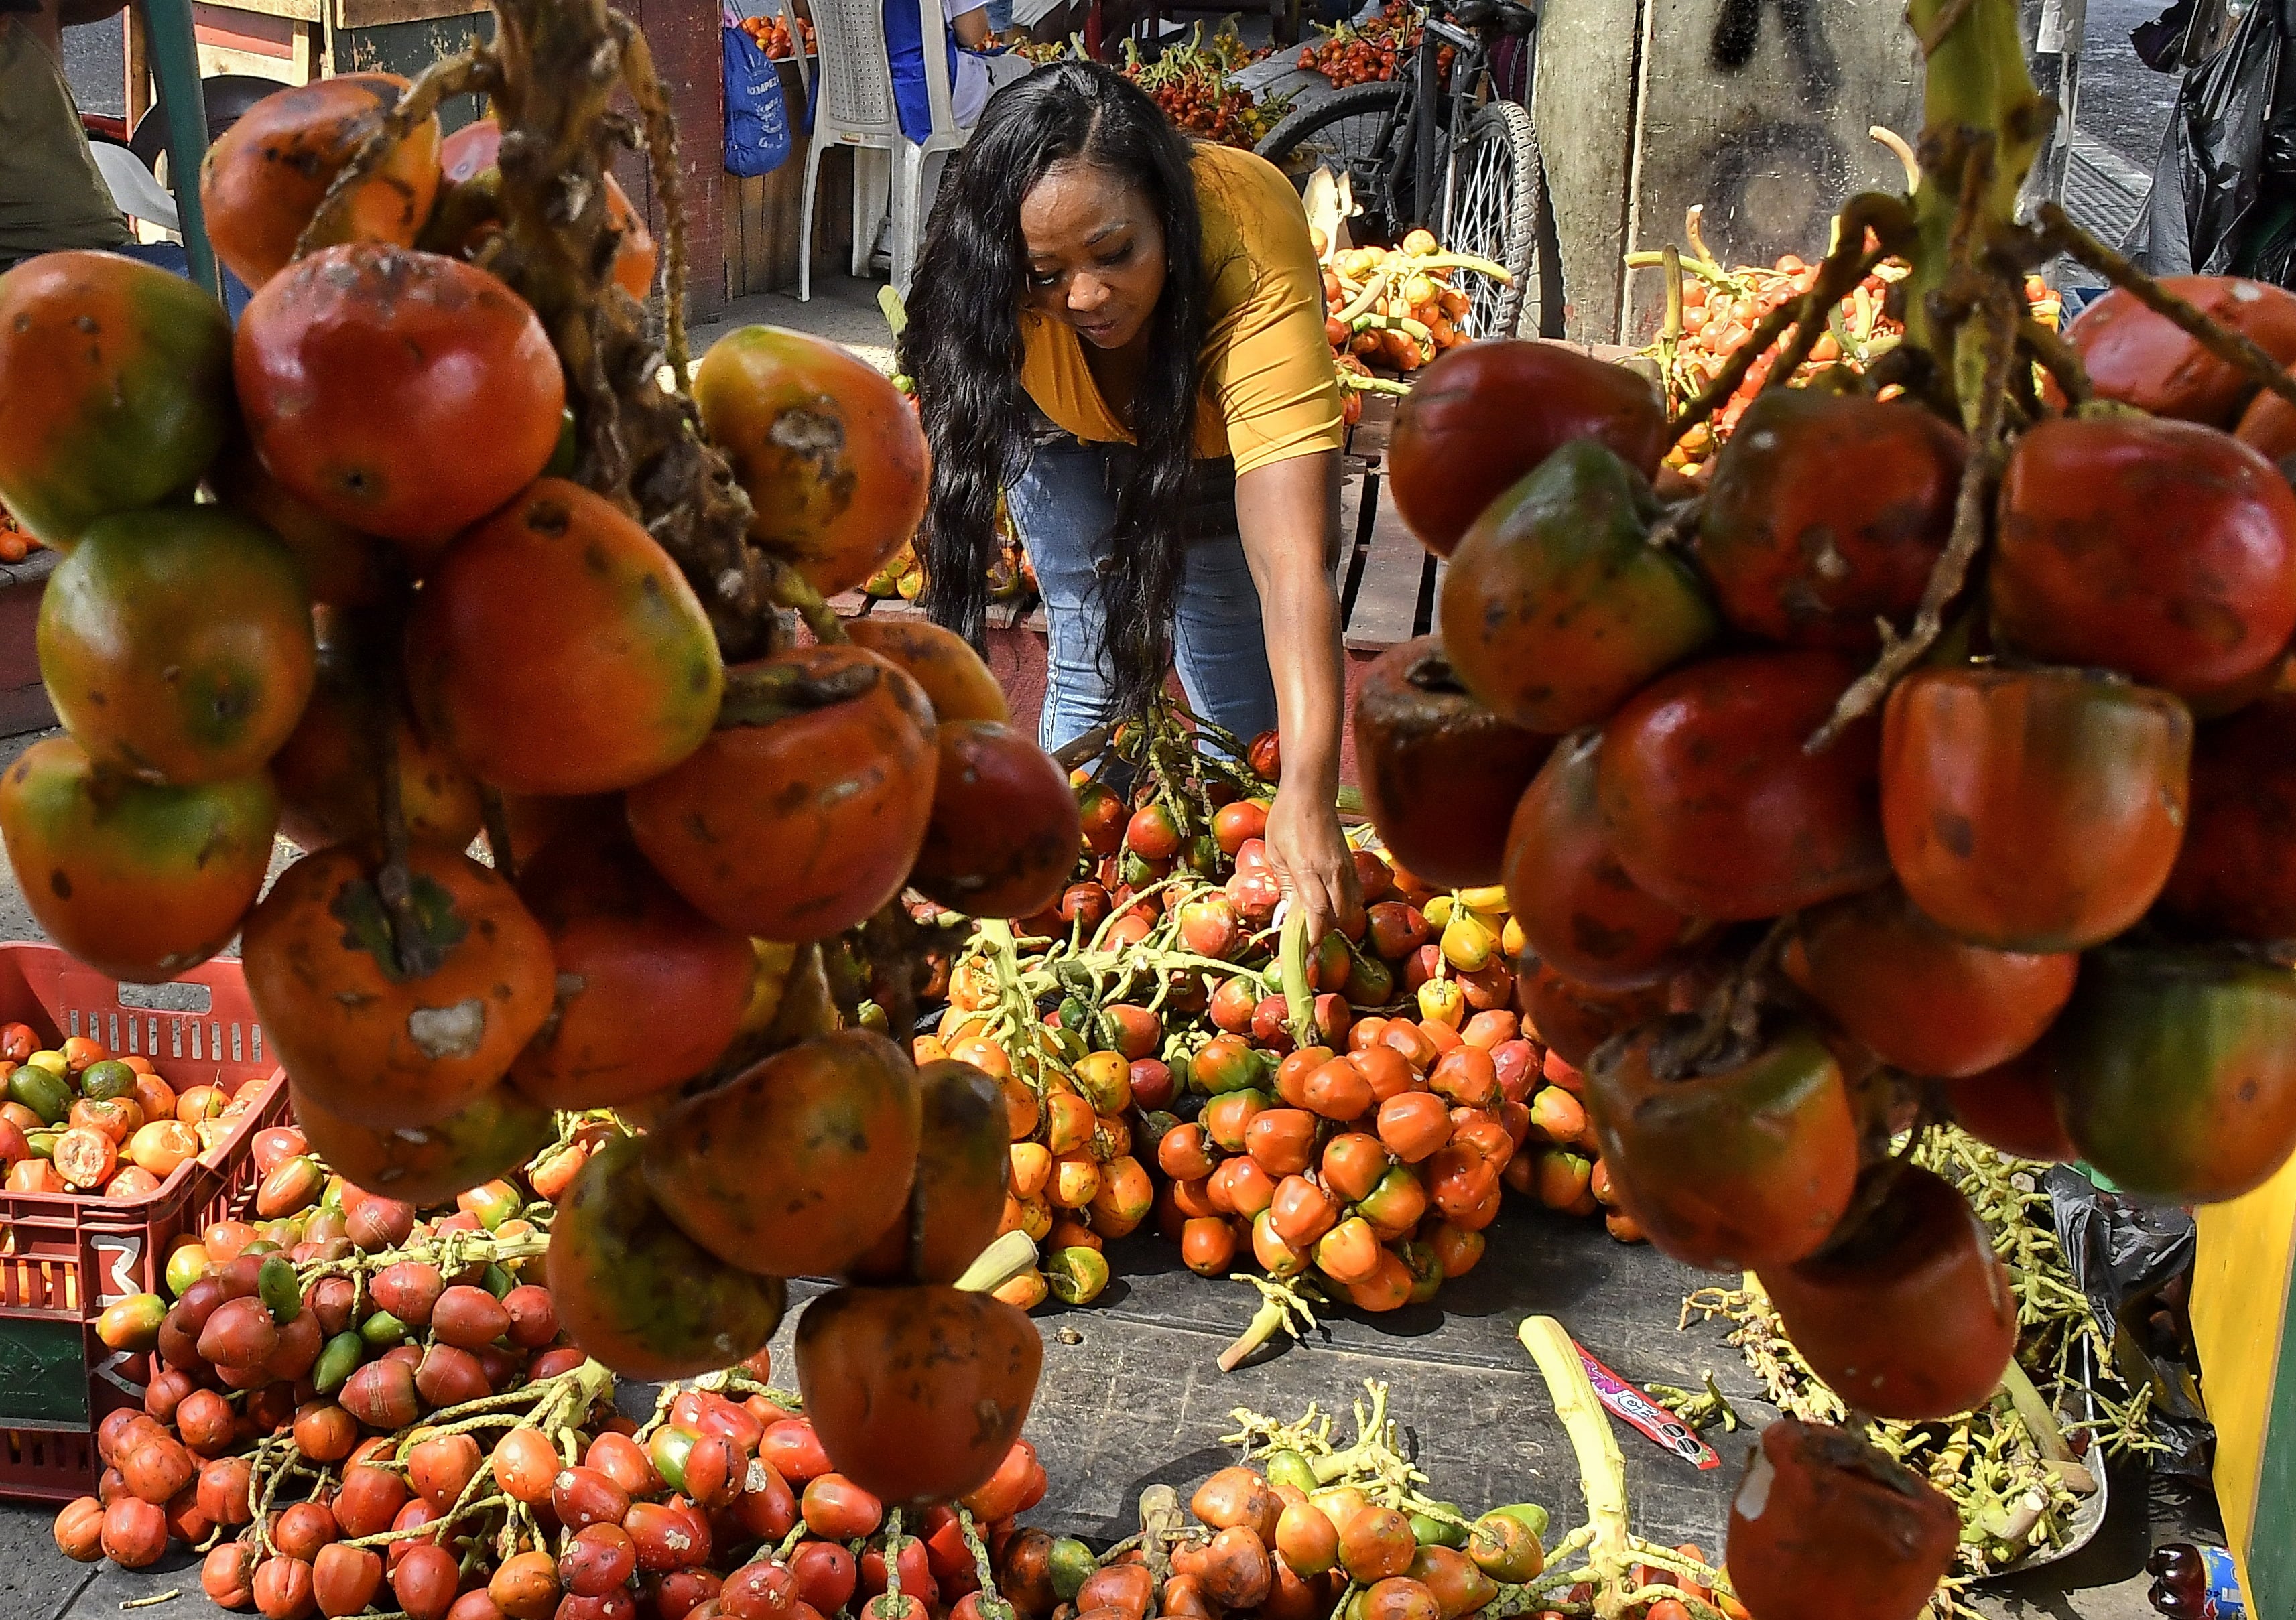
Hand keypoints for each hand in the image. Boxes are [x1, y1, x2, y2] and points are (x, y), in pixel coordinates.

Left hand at [1262, 783, 1363, 948]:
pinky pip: (1355, 896)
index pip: (1317, 913)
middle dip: (1323, 934)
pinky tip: (1330, 907)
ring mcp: (1346, 868)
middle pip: (1337, 917)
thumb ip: (1283, 888)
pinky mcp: (1353, 865)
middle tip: (1305, 942)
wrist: (1311, 793)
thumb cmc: (1286, 820)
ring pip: (1350, 909)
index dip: (1312, 937)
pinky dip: (1345, 908)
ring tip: (1316, 923)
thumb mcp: (1275, 855)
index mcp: (1308, 869)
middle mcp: (1332, 871)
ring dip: (1335, 923)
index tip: (1304, 954)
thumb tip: (1284, 919)